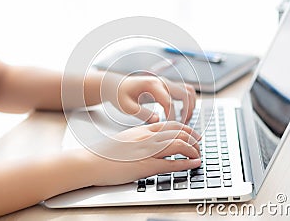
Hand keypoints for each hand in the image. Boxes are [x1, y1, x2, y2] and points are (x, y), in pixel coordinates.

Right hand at [86, 121, 201, 185]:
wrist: (90, 162)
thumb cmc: (104, 153)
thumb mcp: (125, 139)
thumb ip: (139, 138)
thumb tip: (149, 141)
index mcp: (142, 130)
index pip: (170, 124)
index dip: (185, 128)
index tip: (193, 133)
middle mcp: (147, 137)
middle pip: (178, 132)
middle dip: (193, 137)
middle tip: (199, 144)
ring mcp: (147, 151)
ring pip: (179, 144)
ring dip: (193, 149)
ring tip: (198, 155)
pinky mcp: (145, 166)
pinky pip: (171, 163)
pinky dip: (186, 163)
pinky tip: (194, 164)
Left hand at [110, 76, 195, 123]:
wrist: (116, 85)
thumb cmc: (120, 95)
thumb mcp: (126, 106)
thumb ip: (141, 113)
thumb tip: (157, 120)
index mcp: (152, 85)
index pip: (168, 102)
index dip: (171, 117)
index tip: (168, 128)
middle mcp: (162, 81)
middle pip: (185, 94)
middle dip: (186, 112)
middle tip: (181, 126)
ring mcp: (166, 82)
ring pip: (189, 91)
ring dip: (191, 106)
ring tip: (184, 120)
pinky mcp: (167, 86)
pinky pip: (185, 91)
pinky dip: (189, 102)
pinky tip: (182, 114)